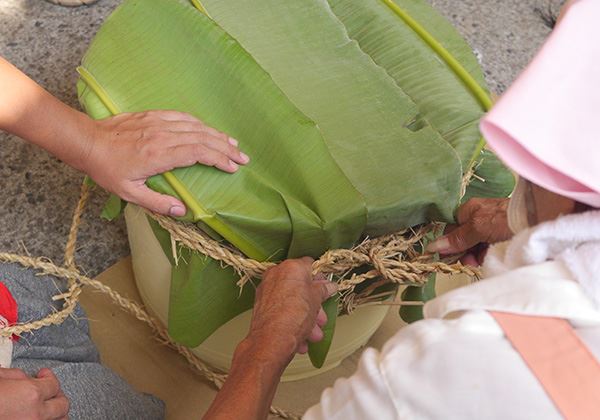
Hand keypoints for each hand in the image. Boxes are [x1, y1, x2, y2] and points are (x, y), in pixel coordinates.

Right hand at [0, 367, 68, 419]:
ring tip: (48, 408)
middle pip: (62, 405)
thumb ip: (18, 376)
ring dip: (56, 413)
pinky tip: (40, 417)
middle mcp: (37, 414)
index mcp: (31, 394)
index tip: (43, 375)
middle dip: (58, 396)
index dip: (49, 377)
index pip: (54, 384)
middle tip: (49, 392)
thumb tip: (26, 378)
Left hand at [81, 111, 249, 216]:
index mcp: (159, 155)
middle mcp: (163, 136)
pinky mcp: (153, 115)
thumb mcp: (130, 193)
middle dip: (226, 148)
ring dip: (217, 135)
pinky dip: (200, 123)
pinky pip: (183, 117)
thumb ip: (158, 202)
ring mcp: (159, 123)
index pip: (198, 153)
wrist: (87, 141)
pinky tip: (209, 129)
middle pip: (203, 138)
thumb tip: (182, 211)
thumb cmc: (107, 169)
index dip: (219, 159)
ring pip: (196, 126)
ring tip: (233, 144)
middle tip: (243, 157)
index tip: (233, 167)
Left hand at [247, 258, 337, 363]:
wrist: (272, 339)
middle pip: (301, 287)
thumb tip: (329, 286)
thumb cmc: (294, 316)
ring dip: (305, 319)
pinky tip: (301, 339)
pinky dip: (292, 323)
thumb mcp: (317, 300)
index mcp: (291, 267)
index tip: (326, 289)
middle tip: (321, 317)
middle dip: (314, 305)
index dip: (320, 279)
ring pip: (292, 302)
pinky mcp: (261, 306)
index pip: (309, 265)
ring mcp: (266, 290)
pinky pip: (282, 311)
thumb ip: (323, 290)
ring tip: (313, 334)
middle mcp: (276, 274)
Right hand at [426, 198, 512, 264]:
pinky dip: (487, 254)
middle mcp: (477, 217)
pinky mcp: (500, 236)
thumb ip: (457, 239)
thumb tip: (433, 247)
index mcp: (468, 210)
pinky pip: (486, 248)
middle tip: (471, 262)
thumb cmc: (506, 220)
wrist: (538, 220)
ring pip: (474, 246)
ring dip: (476, 255)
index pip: (451, 229)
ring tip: (484, 260)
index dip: (450, 244)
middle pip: (462, 239)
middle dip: (465, 252)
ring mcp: (489, 227)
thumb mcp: (477, 228)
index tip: (452, 257)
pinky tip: (492, 257)